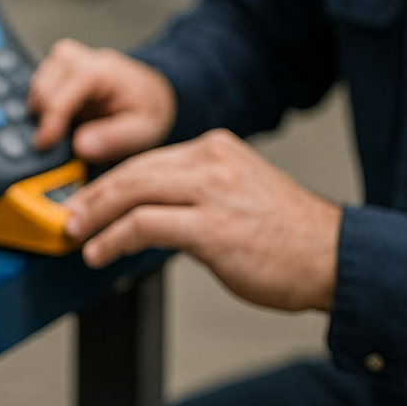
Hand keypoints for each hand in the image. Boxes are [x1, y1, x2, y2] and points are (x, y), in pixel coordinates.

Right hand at [28, 39, 176, 162]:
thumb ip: (114, 139)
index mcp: (99, 70)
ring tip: (64, 132)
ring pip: (35, 89)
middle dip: (46, 121)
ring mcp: (64, 59)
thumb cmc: (148, 107)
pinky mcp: (57, 66)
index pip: (61, 97)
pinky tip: (61, 120)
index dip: (49, 125)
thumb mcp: (143, 130)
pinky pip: (38, 88)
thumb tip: (81, 146)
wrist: (152, 91)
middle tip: (59, 146)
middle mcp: (77, 58)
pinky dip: (44, 107)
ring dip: (44, 114)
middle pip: (43, 92)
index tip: (43, 146)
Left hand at [62, 129, 340, 311]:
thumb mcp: (240, 193)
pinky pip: (144, 225)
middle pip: (134, 169)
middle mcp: (212, 161)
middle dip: (94, 195)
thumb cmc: (291, 237)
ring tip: (78, 235)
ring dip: (97, 216)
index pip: (149, 158)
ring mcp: (212, 191)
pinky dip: (114, 239)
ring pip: (132, 191)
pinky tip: (102, 252)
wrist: (334, 258)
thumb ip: (198, 192)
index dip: (113, 180)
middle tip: (72, 216)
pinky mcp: (211, 227)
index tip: (92, 199)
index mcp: (218, 148)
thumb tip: (151, 212)